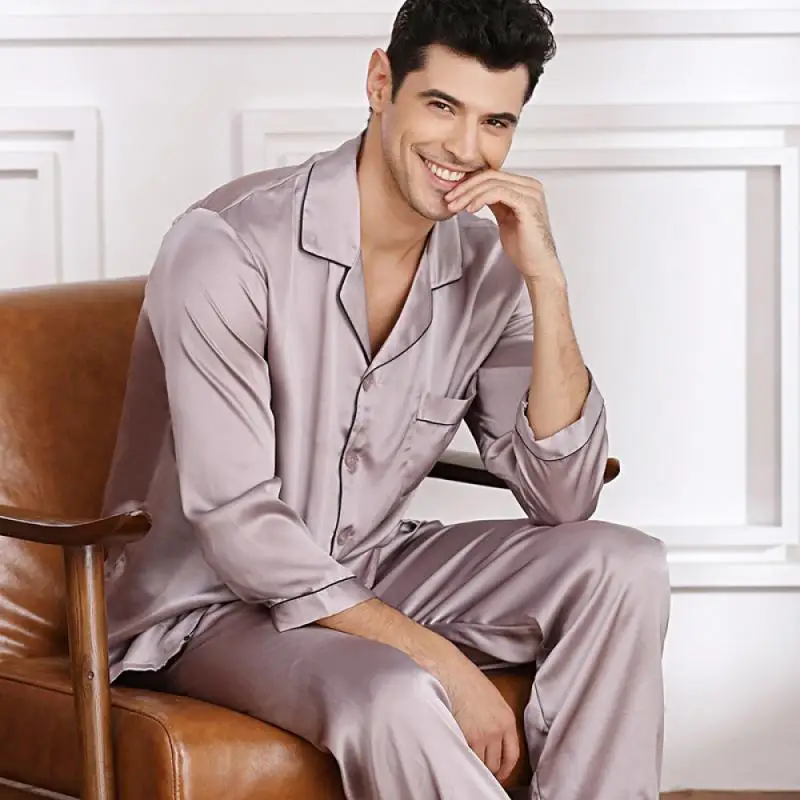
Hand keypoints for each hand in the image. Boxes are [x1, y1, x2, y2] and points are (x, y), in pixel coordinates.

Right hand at [427, 642, 520, 783]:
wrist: (450, 671)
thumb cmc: (465, 680)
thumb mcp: (491, 698)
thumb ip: (495, 721)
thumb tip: (491, 740)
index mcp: (507, 719)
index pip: (512, 755)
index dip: (505, 768)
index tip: (499, 773)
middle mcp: (498, 729)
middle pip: (495, 763)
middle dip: (486, 765)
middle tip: (476, 762)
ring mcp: (483, 735)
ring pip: (480, 764)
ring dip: (473, 762)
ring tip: (463, 754)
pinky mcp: (467, 738)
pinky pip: (467, 758)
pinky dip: (462, 758)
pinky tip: (455, 750)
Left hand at [445, 170, 561, 281]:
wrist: (537, 265)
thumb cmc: (524, 247)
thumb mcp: (504, 217)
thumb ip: (494, 201)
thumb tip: (476, 192)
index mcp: (525, 186)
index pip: (492, 175)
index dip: (469, 183)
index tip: (453, 195)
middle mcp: (530, 186)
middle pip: (490, 176)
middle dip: (465, 187)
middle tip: (449, 199)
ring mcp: (530, 193)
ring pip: (492, 183)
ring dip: (469, 194)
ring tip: (455, 206)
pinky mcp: (527, 204)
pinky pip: (499, 193)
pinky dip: (481, 199)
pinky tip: (470, 209)